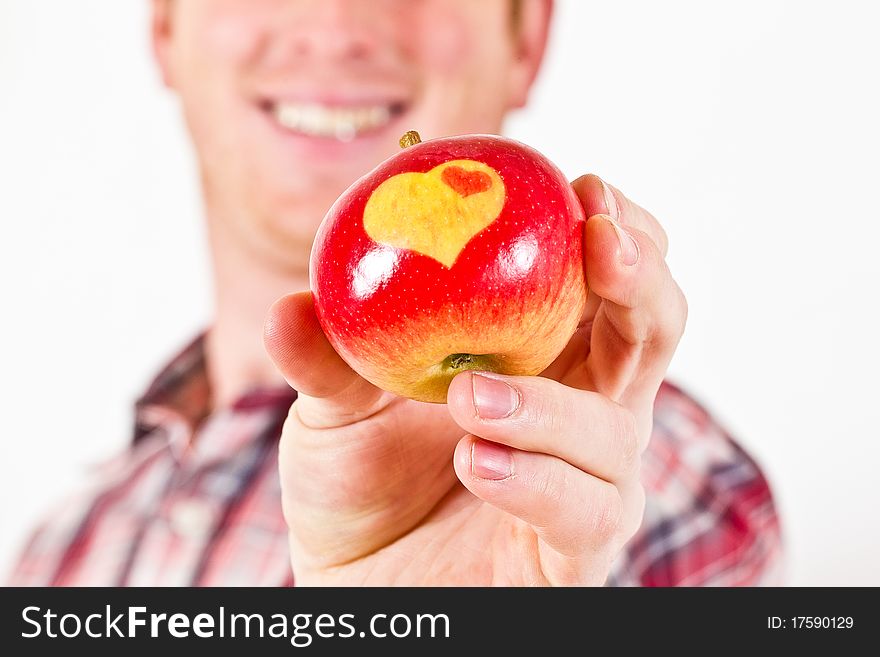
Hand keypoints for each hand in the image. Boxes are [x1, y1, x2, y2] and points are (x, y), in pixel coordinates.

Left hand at [264, 175, 685, 584]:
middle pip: (653, 329)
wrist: (357, 586)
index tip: (581, 185)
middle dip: (642, 276)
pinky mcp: (578, 549)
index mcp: (543, 354)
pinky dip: (538, 478)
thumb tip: (289, 305)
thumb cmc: (359, 485)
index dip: (614, 224)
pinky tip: (477, 461)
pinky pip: (587, 508)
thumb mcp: (332, 410)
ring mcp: (589, 480)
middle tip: (600, 240)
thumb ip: (325, 358)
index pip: (607, 277)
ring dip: (553, 403)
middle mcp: (584, 408)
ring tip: (472, 396)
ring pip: (620, 426)